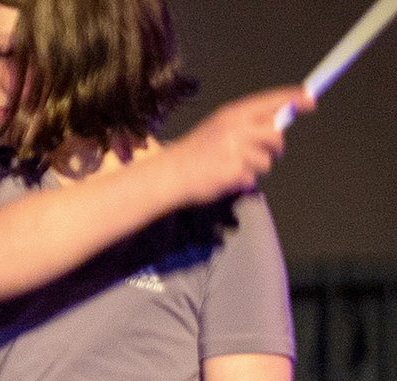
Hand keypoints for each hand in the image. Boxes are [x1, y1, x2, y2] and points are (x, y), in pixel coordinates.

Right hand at [164, 85, 312, 206]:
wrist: (170, 174)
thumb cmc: (197, 150)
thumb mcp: (220, 127)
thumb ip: (249, 123)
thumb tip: (279, 122)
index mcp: (232, 114)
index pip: (270, 101)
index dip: (293, 99)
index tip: (311, 100)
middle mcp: (236, 128)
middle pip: (275, 134)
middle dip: (275, 146)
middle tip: (263, 151)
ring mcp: (236, 151)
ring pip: (267, 161)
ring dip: (255, 166)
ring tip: (233, 166)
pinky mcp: (235, 172)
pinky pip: (253, 178)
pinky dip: (243, 180)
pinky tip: (225, 176)